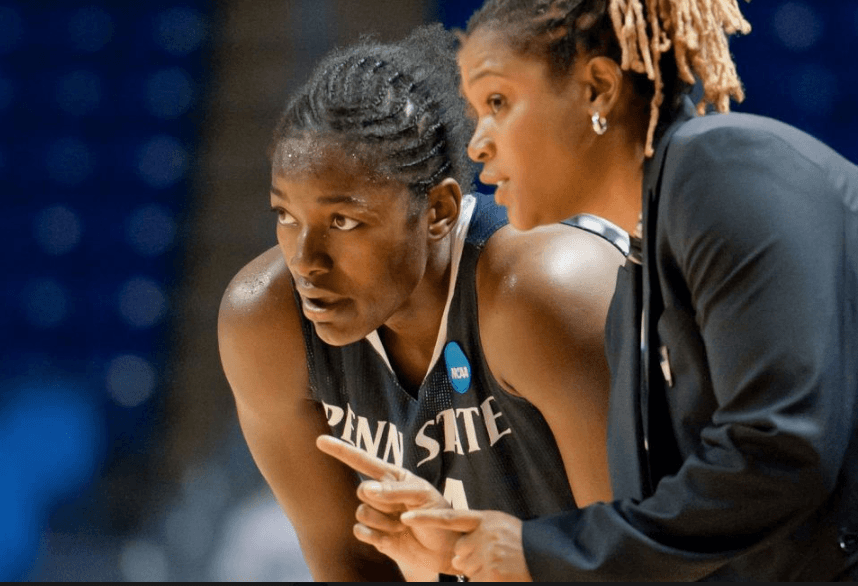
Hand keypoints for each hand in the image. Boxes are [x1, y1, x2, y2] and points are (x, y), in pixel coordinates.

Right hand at [316, 435, 459, 576]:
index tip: (320, 440)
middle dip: (382, 501)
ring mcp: (376, 516)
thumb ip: (394, 490)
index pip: (362, 461)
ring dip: (383, 521)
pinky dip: (375, 535)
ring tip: (402, 526)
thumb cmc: (438, 515)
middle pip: (361, 491)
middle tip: (404, 510)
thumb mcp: (423, 496)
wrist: (445, 549)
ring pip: (361, 513)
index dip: (341, 450)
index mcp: (392, 477)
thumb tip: (366, 489)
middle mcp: (380, 494)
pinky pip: (360, 532)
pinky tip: (391, 538)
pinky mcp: (374, 536)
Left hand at [400, 508, 531, 581]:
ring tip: (498, 562)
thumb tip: (456, 553)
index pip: (448, 517)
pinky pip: (475, 579)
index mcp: (483, 519)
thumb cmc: (519, 539)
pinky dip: (485, 578)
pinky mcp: (491, 573)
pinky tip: (499, 572)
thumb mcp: (498, 524)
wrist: (544, 553)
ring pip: (466, 567)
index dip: (425, 518)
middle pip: (458, 551)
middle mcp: (482, 536)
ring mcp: (486, 555)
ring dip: (478, 569)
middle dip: (469, 556)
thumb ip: (475, 530)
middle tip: (491, 554)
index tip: (405, 517)